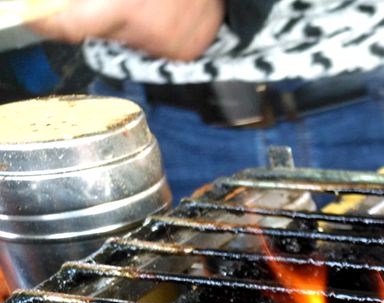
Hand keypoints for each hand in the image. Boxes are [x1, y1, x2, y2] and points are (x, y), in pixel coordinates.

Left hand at [28, 0, 225, 60]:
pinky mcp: (187, 53)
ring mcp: (169, 46)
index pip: (70, 25)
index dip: (46, 21)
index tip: (32, 17)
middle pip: (101, 32)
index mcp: (127, 6)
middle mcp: (146, 32)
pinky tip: (168, 13)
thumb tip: (60, 8)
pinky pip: (158, 46)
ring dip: (131, 22)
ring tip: (150, 1)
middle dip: (99, 14)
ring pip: (130, 39)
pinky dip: (156, 32)